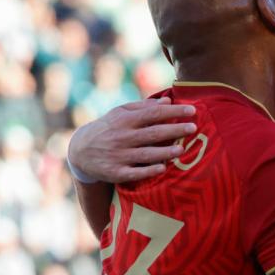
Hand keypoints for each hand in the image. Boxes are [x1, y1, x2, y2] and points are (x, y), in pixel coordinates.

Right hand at [68, 98, 196, 182]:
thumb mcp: (120, 113)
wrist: (80, 150)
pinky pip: (134, 172)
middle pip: (152, 133)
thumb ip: (144, 107)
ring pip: (146, 153)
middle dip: (174, 130)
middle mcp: (123, 137)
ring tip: (182, 149)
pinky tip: (162, 169)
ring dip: (165, 152)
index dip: (173, 112)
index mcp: (125, 120)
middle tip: (193, 128)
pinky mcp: (116, 172)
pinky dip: (148, 171)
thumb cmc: (108, 128)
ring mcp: (119, 155)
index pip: (153, 114)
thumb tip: (168, 101)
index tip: (192, 111)